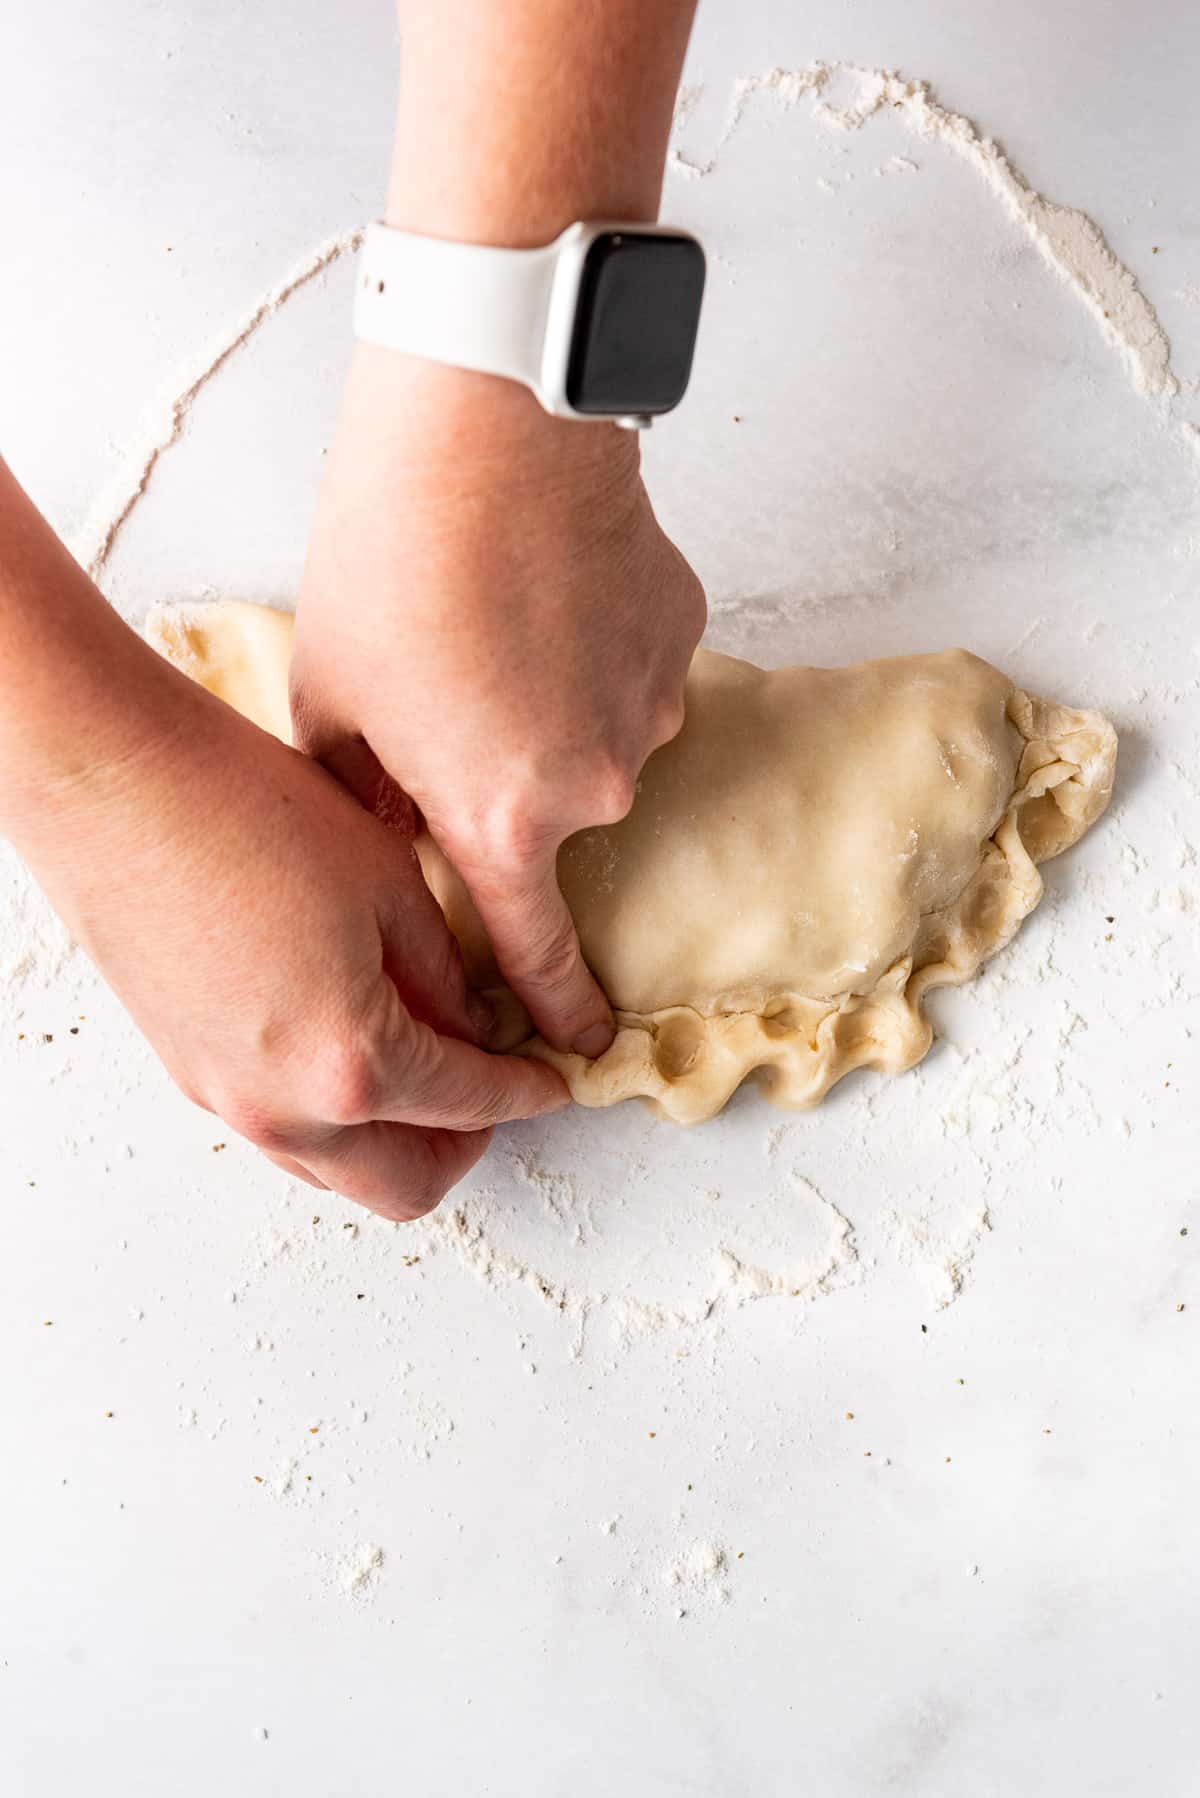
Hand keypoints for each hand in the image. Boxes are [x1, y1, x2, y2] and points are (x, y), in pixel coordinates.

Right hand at [0, 534, 566, 1219]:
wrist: (117, 786)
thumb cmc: (248, 814)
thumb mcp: (392, 887)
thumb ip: (447, 978)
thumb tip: (475, 1025)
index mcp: (352, 1061)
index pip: (470, 1105)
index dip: (524, 1091)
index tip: (550, 1080)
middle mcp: (284, 1108)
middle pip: (406, 1185)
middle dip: (465, 1144)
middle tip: (495, 1086)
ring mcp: (227, 1101)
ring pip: (338, 1170)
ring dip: (397, 1139)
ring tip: (428, 1065)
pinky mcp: (190, 1074)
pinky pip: (284, 1132)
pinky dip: (335, 1115)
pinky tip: (352, 1044)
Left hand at [291, 349, 705, 1053]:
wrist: (488, 422)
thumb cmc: (392, 556)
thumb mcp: (332, 695)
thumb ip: (365, 795)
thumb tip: (397, 827)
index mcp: (502, 818)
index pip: (537, 952)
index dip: (558, 1009)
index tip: (581, 1046)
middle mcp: (597, 784)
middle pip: (554, 814)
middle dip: (508, 774)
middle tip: (452, 684)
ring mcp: (653, 706)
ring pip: (596, 735)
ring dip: (549, 703)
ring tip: (491, 615)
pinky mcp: (683, 635)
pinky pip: (632, 667)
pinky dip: (591, 646)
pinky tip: (545, 584)